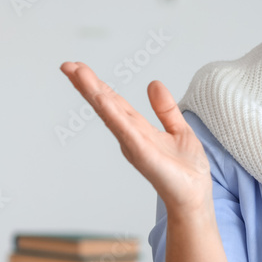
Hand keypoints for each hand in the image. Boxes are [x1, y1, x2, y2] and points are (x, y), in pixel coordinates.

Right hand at [59, 62, 211, 211]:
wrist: (195, 195)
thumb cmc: (186, 170)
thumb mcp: (179, 130)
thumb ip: (165, 109)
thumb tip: (154, 84)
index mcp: (138, 129)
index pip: (114, 102)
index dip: (98, 84)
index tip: (79, 68)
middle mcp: (131, 135)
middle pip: (106, 105)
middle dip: (87, 85)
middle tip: (67, 65)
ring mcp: (134, 145)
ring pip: (110, 114)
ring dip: (94, 93)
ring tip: (77, 74)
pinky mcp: (143, 154)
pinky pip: (126, 130)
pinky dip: (113, 114)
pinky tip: (102, 100)